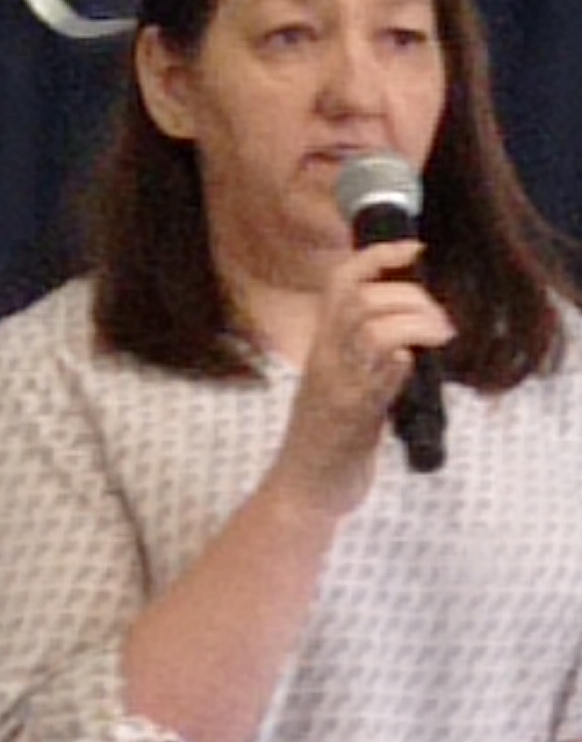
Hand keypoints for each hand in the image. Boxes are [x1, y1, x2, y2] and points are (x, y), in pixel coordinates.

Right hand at [275, 243, 454, 516]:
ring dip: (416, 322)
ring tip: (440, 337)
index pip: (340, 283)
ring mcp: (339, 388)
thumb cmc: (325, 444)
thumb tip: (406, 338)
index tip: (413, 248)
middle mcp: (327, 361)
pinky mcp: (355, 418)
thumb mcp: (342, 387)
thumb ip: (364, 359)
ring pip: (373, 328)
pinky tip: (412, 367)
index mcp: (323, 349)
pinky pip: (381, 376)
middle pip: (362, 299)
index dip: (377, 256)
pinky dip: (402, 363)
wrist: (302, 493)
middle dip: (409, 294)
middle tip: (438, 320)